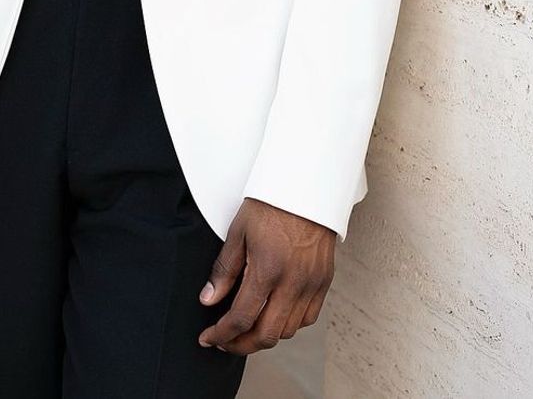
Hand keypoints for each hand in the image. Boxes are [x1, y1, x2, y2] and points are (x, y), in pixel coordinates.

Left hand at [196, 197, 334, 354]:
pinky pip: (308, 318)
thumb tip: (209, 299)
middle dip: (241, 345)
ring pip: (288, 331)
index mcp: (268, 269)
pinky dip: (290, 324)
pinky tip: (275, 315)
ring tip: (247, 327)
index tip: (209, 337)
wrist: (305, 187)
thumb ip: (224, 270)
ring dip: (265, 336)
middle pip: (266, 335)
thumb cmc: (271, 203)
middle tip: (225, 340)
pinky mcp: (324, 281)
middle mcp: (293, 282)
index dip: (221, 335)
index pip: (241, 319)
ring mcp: (311, 283)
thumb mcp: (238, 231)